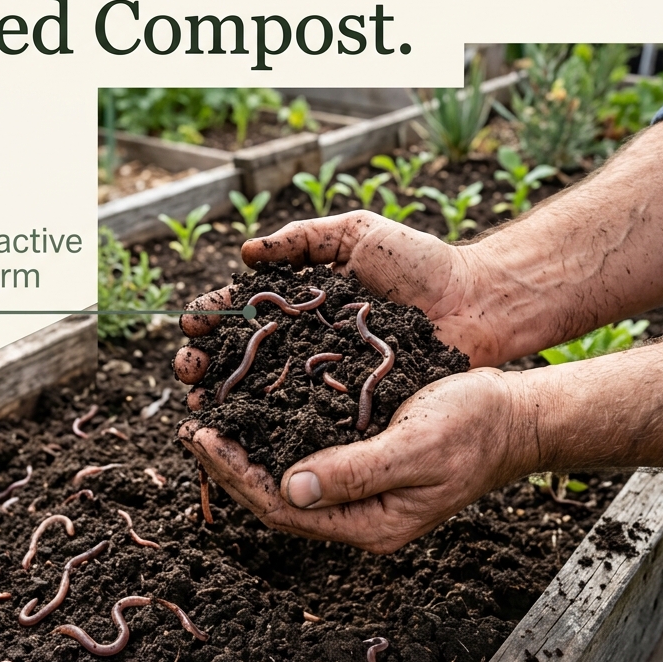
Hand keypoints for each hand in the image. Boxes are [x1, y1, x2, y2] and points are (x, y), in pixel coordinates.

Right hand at [173, 211, 495, 409]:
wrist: (475, 302)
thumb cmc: (419, 263)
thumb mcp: (358, 233)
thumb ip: (303, 238)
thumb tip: (245, 253)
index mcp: (304, 302)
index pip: (244, 311)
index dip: (214, 319)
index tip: (190, 324)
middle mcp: (307, 341)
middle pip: (242, 355)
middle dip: (206, 361)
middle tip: (187, 368)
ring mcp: (326, 375)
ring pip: (263, 390)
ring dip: (225, 395)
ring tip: (200, 401)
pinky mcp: (349, 404)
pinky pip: (303, 416)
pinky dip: (269, 424)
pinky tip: (243, 428)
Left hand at [180, 367, 527, 553]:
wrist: (513, 415)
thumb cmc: (472, 429)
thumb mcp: (414, 450)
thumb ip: (354, 472)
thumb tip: (288, 488)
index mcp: (368, 523)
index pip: (281, 509)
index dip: (234, 475)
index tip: (200, 436)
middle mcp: (356, 511)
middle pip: (274, 497)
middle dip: (227, 464)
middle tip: (188, 426)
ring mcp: (358, 487)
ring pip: (285, 475)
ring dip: (244, 449)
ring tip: (207, 415)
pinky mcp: (361, 457)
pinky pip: (304, 451)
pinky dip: (272, 431)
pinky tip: (252, 406)